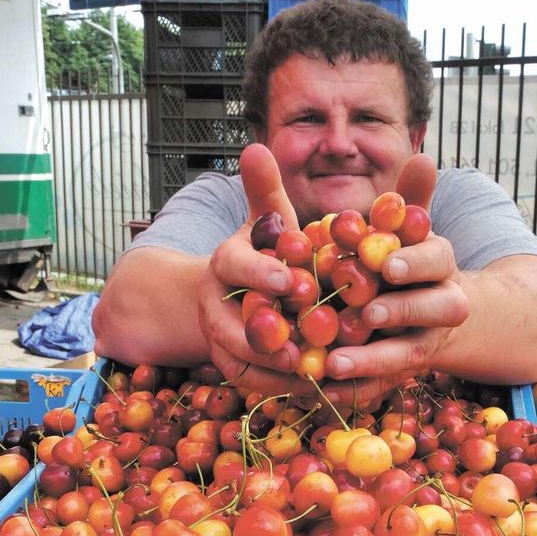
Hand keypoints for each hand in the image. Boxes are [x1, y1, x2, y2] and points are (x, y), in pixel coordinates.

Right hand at [197, 145, 312, 396]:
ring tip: (318, 372)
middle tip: (305, 344)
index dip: (261, 273)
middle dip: (268, 335)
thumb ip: (267, 192)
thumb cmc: (262, 254)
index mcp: (224, 262)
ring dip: (279, 369)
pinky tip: (321, 389)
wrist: (226, 297)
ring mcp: (219, 340)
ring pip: (243, 360)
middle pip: (233, 324)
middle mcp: (215, 302)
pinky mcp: (231, 370)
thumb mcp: (266, 223)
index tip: (292, 280)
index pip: (235, 265)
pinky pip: (254, 384)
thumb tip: (256, 147)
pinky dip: (285, 388)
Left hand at [321, 155, 470, 406]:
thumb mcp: (410, 232)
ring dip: (373, 359)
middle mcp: (442, 305)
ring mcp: (425, 344)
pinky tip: (322, 390)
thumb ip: (410, 201)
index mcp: (441, 265)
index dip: (416, 261)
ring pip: (409, 355)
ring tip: (333, 363)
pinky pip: (383, 386)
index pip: (439, 257)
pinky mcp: (402, 375)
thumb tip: (423, 157)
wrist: (438, 321)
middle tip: (368, 311)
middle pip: (439, 308)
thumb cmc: (408, 264)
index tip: (388, 262)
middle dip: (405, 309)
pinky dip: (355, 389)